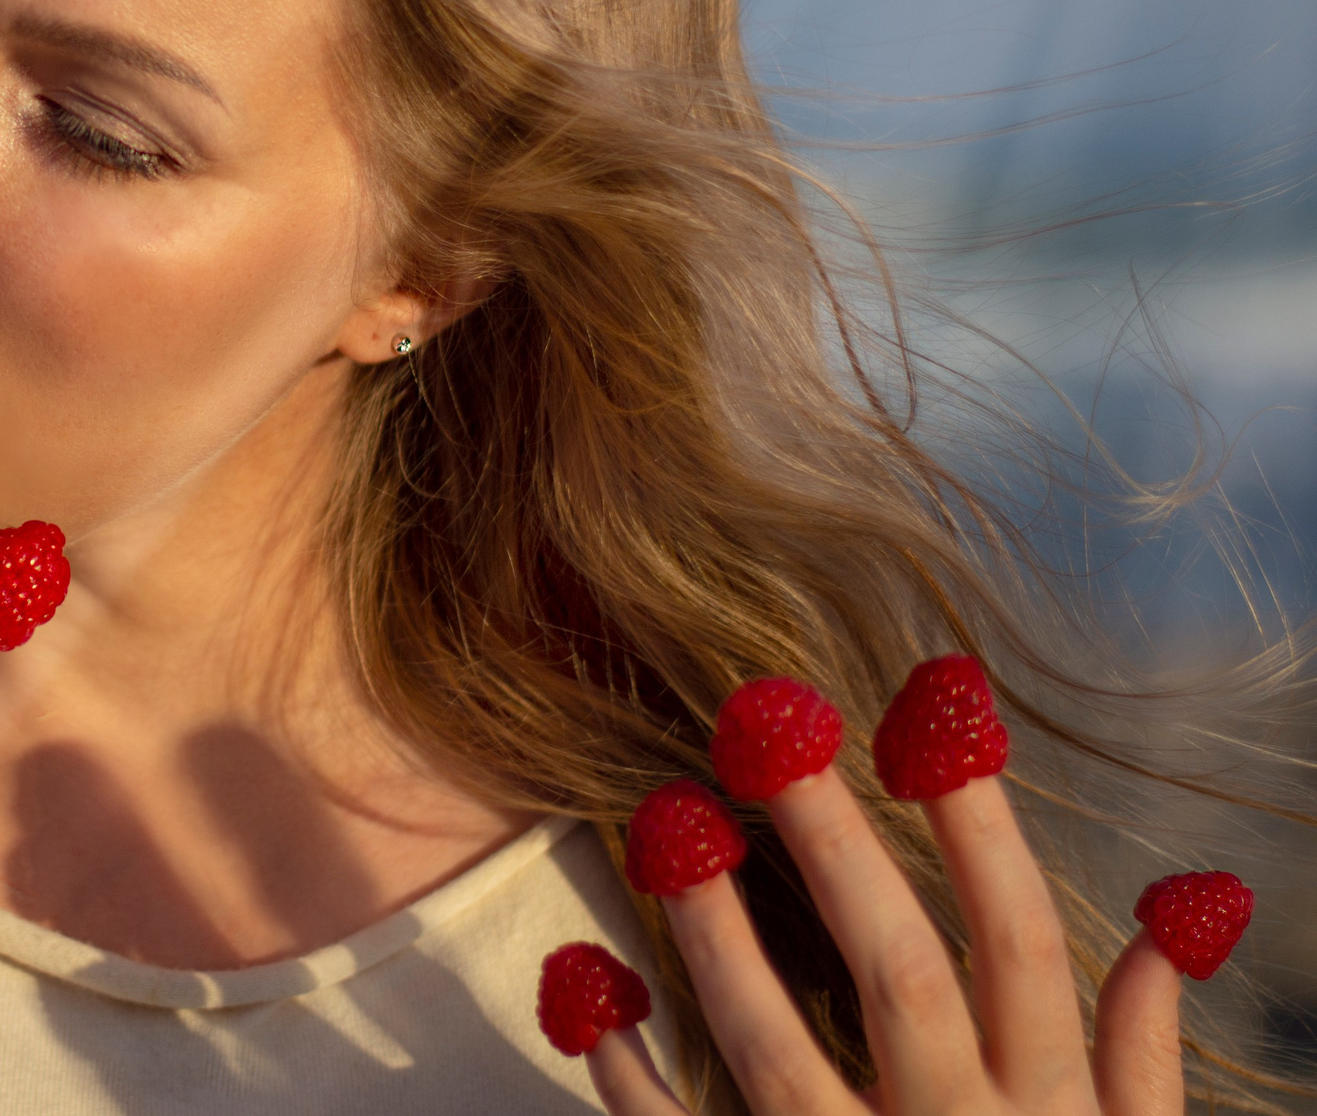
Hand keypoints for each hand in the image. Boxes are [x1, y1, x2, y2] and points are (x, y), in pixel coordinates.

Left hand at [587, 766, 1185, 1115]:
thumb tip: (1188, 909)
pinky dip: (626, 1071)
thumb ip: (1139, 1057)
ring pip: (774, 1053)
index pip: (1022, 943)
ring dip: (714, 935)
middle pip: (897, 973)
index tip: (934, 699)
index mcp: (1049, 1114)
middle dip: (834, 842)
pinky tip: (587, 983)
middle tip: (767, 721)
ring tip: (664, 821)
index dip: (980, 822)